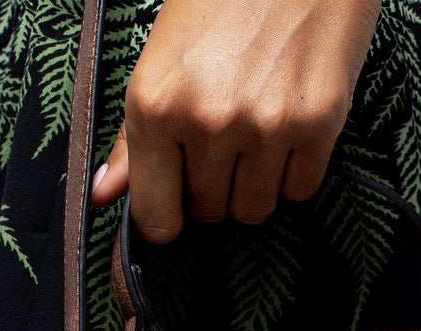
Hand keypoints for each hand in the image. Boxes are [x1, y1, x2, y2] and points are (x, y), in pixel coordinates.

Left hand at [91, 0, 380, 242]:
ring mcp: (264, 126)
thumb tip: (105, 196)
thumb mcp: (161, 59)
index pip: (157, 218)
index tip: (178, 200)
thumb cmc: (222, 0)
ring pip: (255, 210)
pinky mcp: (316, 125)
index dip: (169, 216)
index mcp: (155, 104)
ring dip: (256, 185)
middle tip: (224, 142)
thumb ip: (133, 138)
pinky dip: (294, 171)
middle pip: (210, 213)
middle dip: (215, 189)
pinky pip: (299, 191)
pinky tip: (288, 126)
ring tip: (256, 133)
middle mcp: (207, 121)